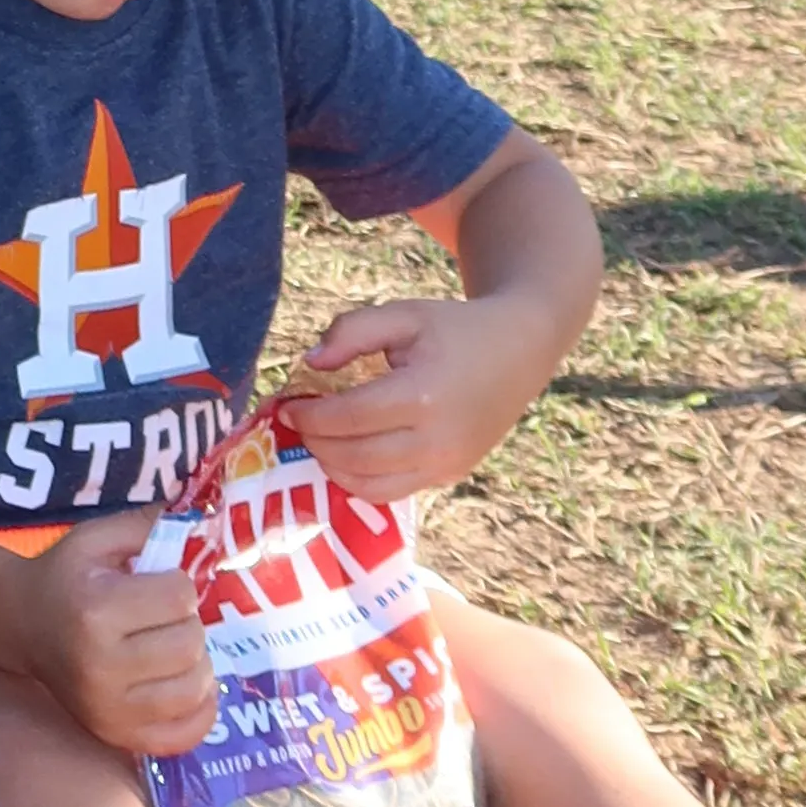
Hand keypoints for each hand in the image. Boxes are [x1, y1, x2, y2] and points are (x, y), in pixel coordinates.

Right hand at [20, 508, 217, 754]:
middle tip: (164, 618)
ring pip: (195, 688)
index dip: (177, 584)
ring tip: (174, 649)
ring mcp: (110, 708)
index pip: (180, 596)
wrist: (23, 626)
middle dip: (186, 623)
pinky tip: (188, 686)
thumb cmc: (65, 578)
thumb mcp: (95, 538)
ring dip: (196, 664)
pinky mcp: (117, 735)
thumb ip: (146, 526)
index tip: (156, 584)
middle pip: (191, 643)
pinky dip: (200, 712)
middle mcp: (102, 665)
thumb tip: (201, 518)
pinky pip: (185, 735)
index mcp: (96, 609)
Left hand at [274, 293, 554, 498]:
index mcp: (422, 395)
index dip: (308, 415)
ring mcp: (446, 464)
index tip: (286, 404)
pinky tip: (347, 454)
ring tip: (319, 439)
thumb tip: (310, 363)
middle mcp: (437, 440)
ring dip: (334, 467)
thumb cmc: (454, 329)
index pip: (347, 419)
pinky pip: (394, 491)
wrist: (519, 352)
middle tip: (298, 422)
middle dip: (315, 443)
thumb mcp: (403, 315)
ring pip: (371, 487)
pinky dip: (362, 480)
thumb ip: (351, 331)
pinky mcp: (450, 475)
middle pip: (354, 458)